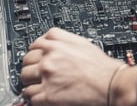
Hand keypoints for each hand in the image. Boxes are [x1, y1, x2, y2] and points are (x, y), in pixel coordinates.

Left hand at [21, 28, 136, 105]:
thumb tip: (52, 41)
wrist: (111, 84)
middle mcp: (49, 58)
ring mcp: (47, 76)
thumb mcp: (82, 42)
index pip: (34, 44)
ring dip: (30, 81)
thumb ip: (64, 39)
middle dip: (31, 66)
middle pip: (27, 60)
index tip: (36, 57)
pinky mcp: (47, 95)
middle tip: (35, 72)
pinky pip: (29, 95)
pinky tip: (40, 97)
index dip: (35, 51)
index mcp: (57, 44)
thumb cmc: (102, 67)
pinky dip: (33, 97)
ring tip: (36, 85)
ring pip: (25, 77)